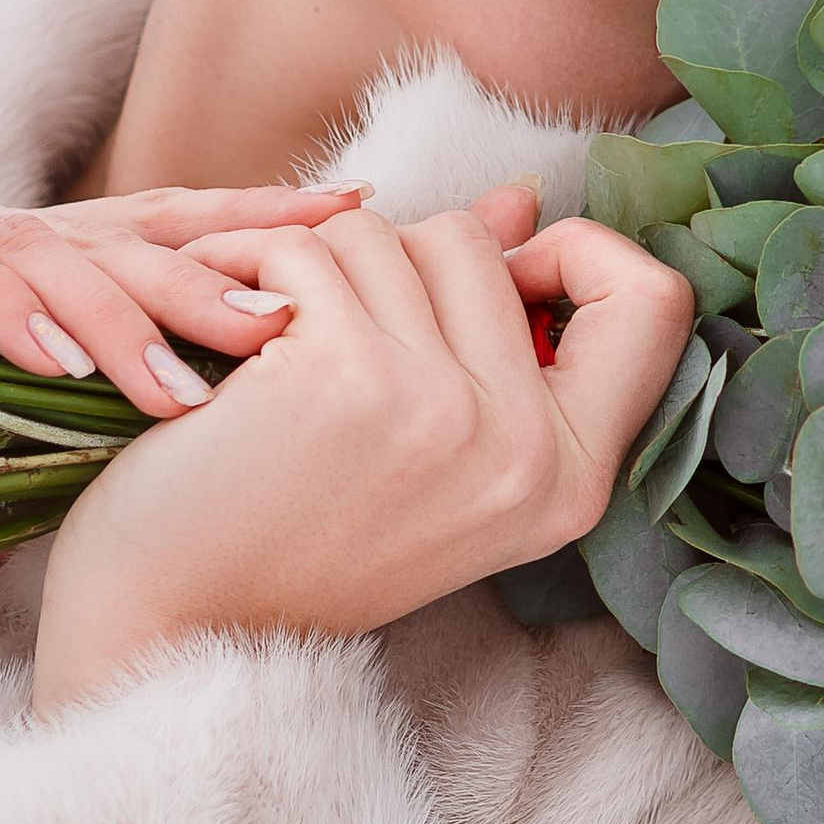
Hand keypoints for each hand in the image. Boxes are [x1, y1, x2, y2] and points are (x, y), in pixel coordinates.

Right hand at [0, 175, 363, 780]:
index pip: (142, 232)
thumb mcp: (29, 481)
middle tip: (291, 313)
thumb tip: (273, 419)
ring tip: (181, 380)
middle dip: (204, 269)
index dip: (246, 222)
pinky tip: (57, 366)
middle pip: (97, 232)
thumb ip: (115, 430)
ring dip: (110, 312)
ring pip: (17, 246)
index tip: (357, 221)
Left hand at [29, 189, 694, 713]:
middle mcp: (527, 452)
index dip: (572, 259)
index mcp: (575, 480)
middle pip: (480, 243)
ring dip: (314, 268)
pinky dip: (252, 268)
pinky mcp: (348, 376)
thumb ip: (490, 324)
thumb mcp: (433, 448)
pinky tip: (227, 339)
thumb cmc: (295, 536)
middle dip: (395, 264)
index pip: (651, 302)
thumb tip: (516, 200)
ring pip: (389, 235)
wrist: (172, 623)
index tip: (489, 284)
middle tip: (331, 337)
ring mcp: (441, 412)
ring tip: (274, 346)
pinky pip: (311, 247)